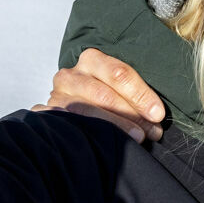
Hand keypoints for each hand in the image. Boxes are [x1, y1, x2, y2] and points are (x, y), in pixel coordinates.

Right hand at [35, 48, 165, 142]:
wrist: (74, 103)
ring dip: (115, 126)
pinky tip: (103, 143)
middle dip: (131, 114)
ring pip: (86, 111)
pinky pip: (65, 125)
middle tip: (151, 131)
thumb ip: (135, 96)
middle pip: (103, 94)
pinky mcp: (45, 115)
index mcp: (92, 59)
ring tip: (137, 138)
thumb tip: (157, 119)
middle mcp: (70, 75)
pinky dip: (87, 133)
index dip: (141, 94)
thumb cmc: (107, 96)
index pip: (118, 73)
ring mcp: (56, 96)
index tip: (158, 114)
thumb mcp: (120, 87)